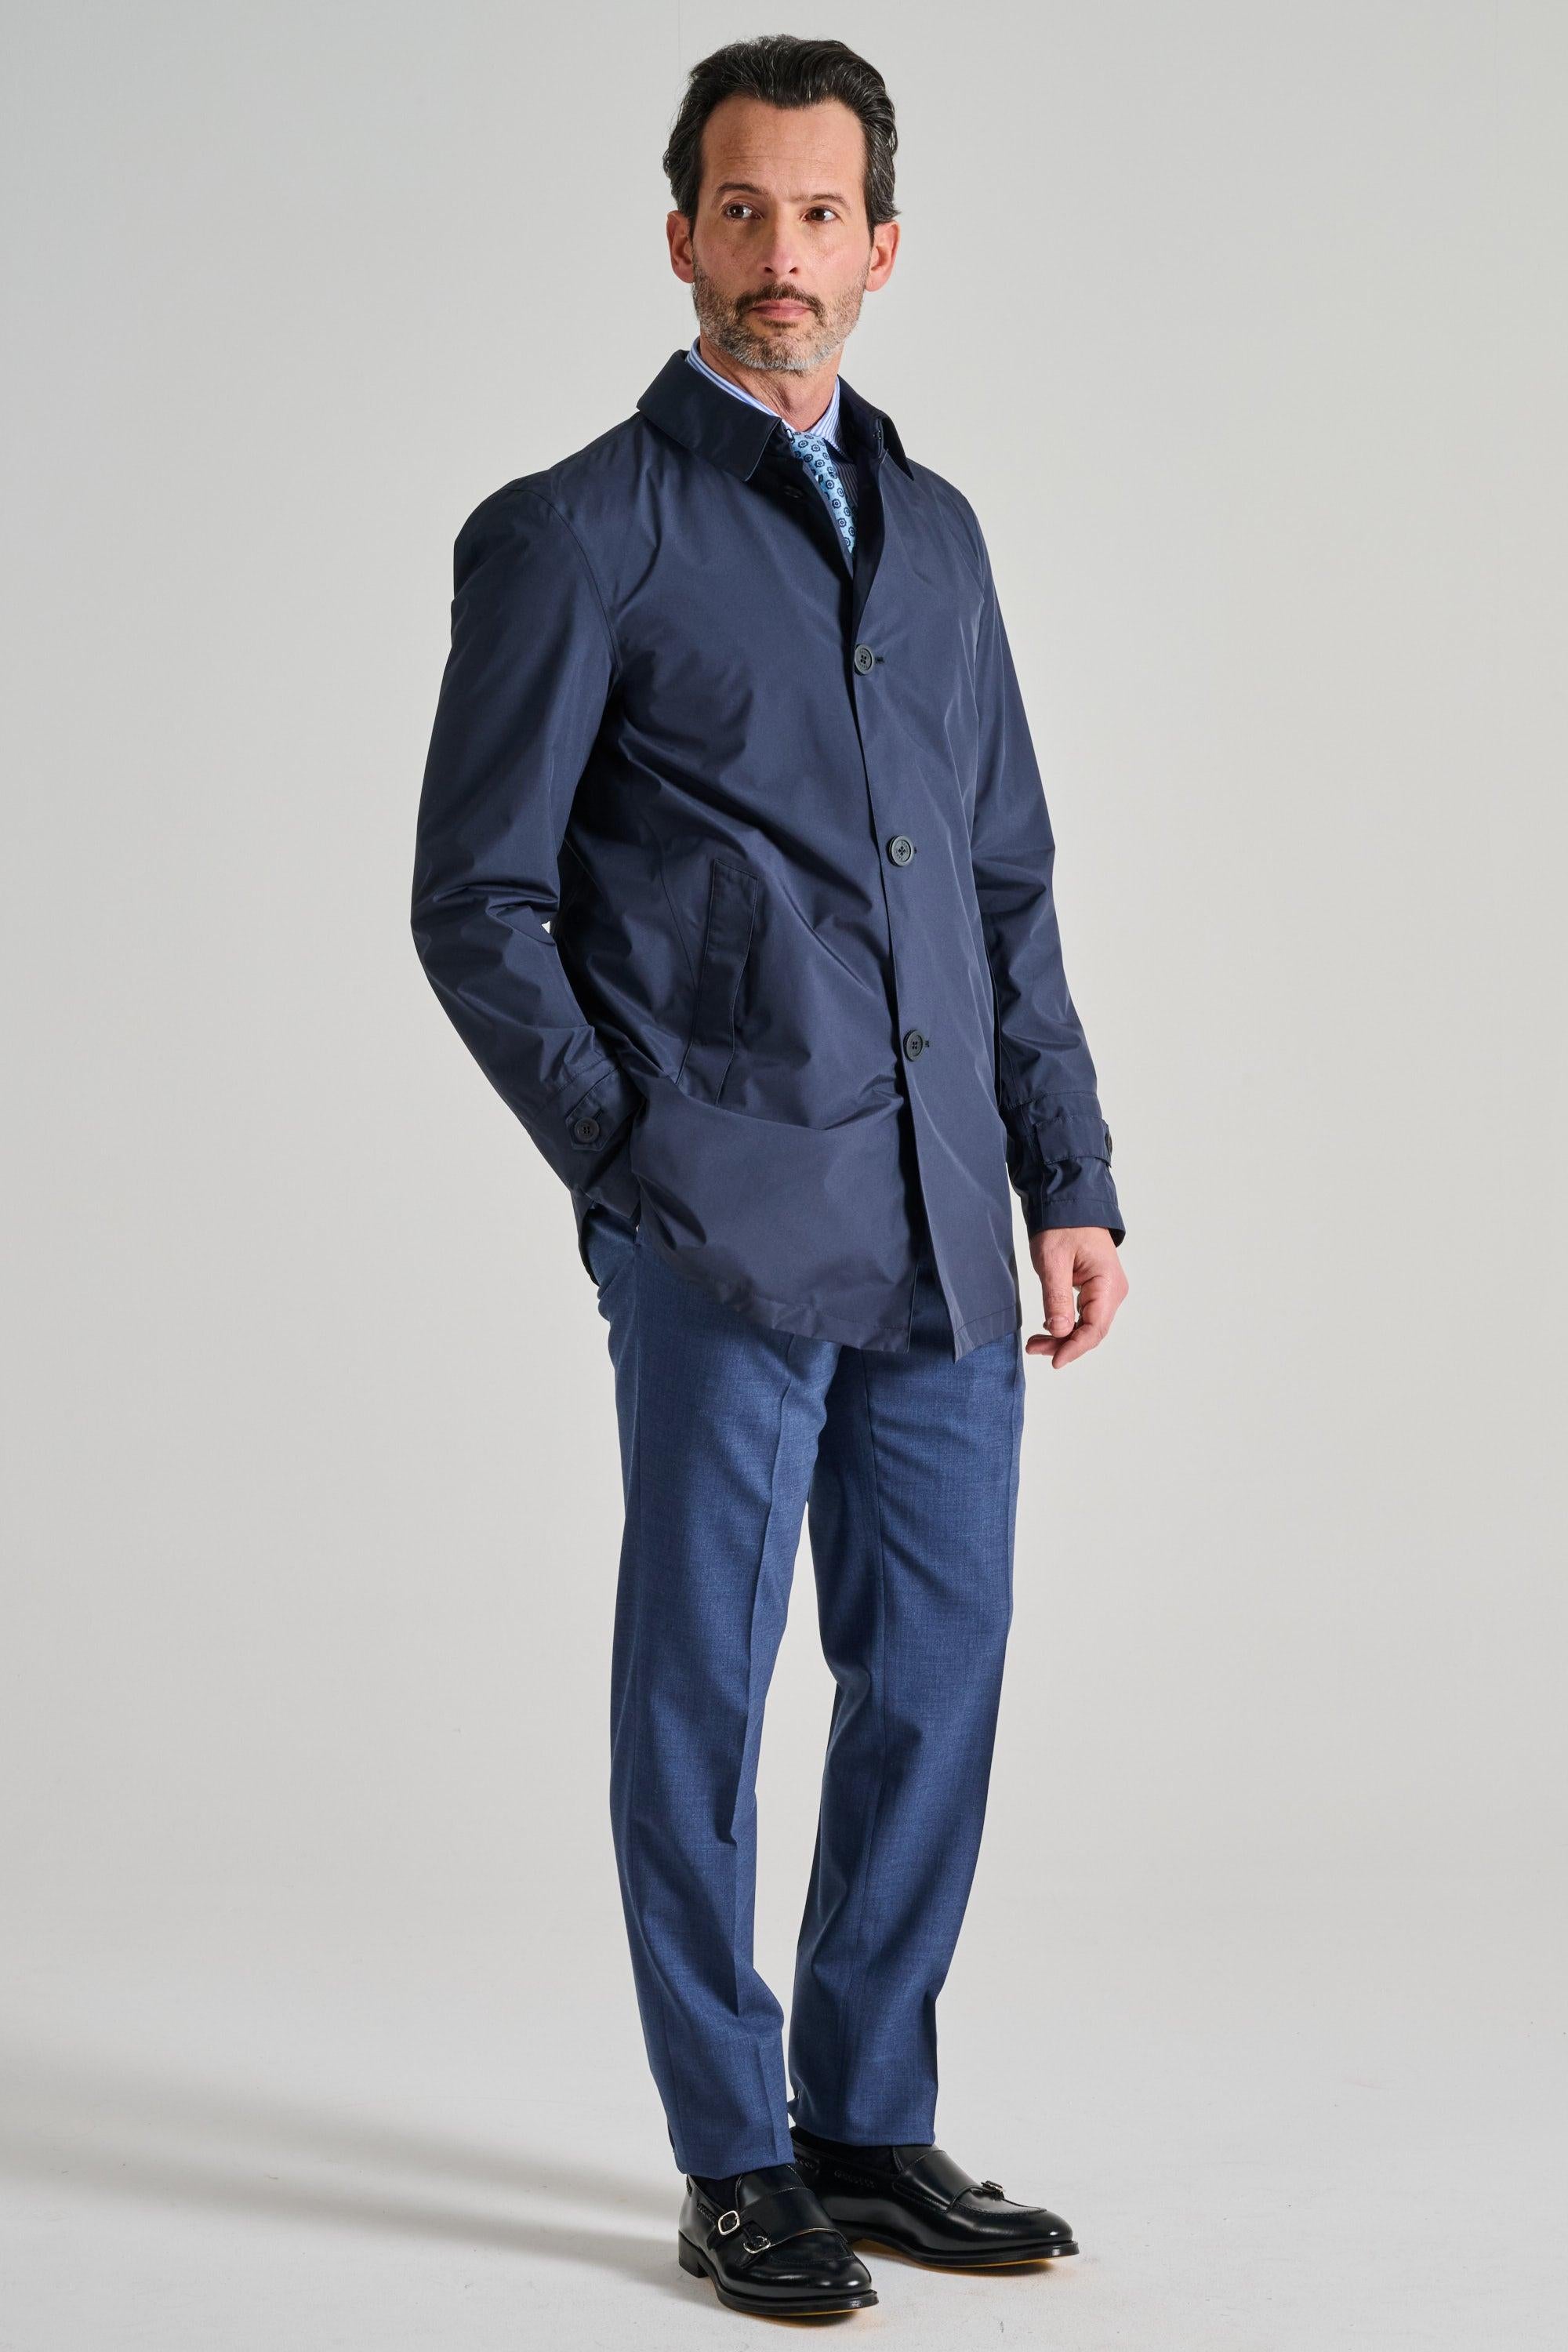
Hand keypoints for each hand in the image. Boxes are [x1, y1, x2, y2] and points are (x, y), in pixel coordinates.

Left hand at [1025, 1226, 1127, 1367]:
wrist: (1069, 1204)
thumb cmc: (1062, 1226)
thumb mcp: (1053, 1261)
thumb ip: (1057, 1297)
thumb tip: (1059, 1332)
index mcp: (1107, 1284)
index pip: (1094, 1328)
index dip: (1074, 1348)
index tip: (1054, 1361)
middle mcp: (1113, 1291)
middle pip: (1092, 1331)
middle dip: (1064, 1345)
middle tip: (1034, 1348)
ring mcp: (1107, 1291)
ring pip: (1087, 1326)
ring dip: (1064, 1337)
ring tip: (1036, 1343)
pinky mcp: (1096, 1289)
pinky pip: (1084, 1315)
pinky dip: (1067, 1325)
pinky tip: (1048, 1329)